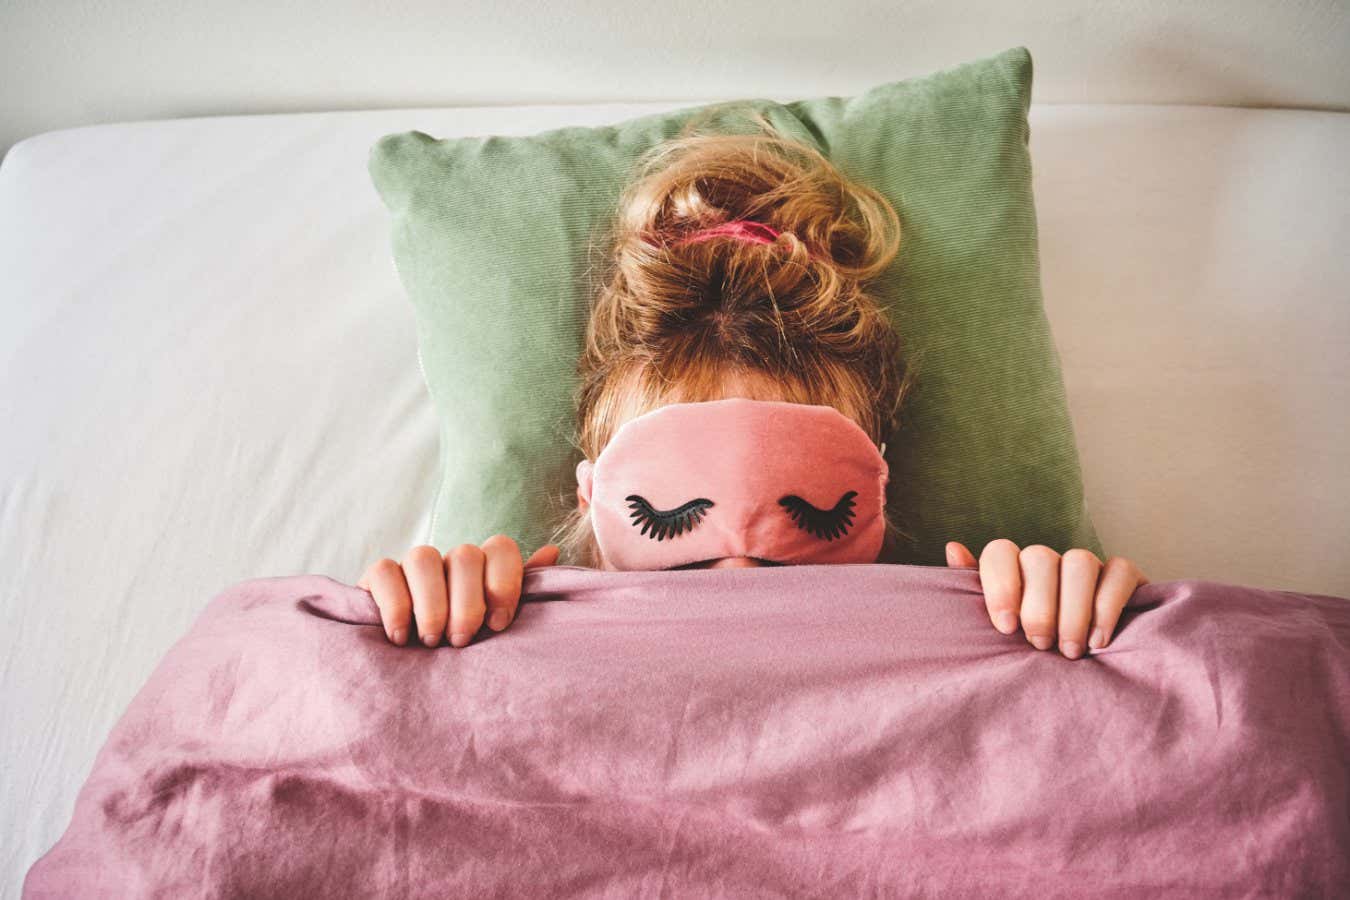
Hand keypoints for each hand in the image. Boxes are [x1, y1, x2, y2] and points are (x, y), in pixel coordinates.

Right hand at [358, 536, 559, 647]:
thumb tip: (551, 552)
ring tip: (432, 641)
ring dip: (431, 604)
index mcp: (484, 568)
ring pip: (423, 557)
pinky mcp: (377, 578)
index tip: (499, 624)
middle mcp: (449, 561)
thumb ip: (523, 594)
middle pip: (464, 555)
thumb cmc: (463, 649)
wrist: (410, 675)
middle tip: (461, 641)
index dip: (504, 583)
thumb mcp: (496, 628)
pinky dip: (395, 605)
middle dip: (466, 603)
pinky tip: (401, 637)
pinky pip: (385, 571)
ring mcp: (412, 566)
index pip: (500, 547)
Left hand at [945, 539, 1148, 659]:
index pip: (1000, 552)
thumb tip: (953, 548)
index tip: (1005, 627)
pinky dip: (1108, 607)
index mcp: (1014, 568)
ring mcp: (1087, 564)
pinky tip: (1099, 641)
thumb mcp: (1001, 626)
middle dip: (1039, 607)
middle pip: (1040, 558)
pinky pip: (1118, 572)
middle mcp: (1049, 561)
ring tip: (1070, 650)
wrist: (1088, 667)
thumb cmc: (1032, 645)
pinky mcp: (1123, 574)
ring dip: (1073, 610)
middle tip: (1040, 645)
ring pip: (1079, 562)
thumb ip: (975, 591)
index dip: (1001, 585)